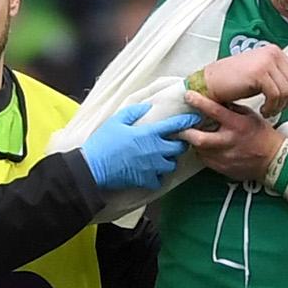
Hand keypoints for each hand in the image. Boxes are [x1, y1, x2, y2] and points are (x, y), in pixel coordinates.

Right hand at [80, 105, 200, 191]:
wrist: (93, 167)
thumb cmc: (103, 142)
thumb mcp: (116, 121)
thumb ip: (134, 112)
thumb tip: (147, 107)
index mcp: (149, 133)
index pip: (175, 125)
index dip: (187, 121)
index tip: (194, 119)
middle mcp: (155, 150)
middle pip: (180, 148)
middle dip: (180, 143)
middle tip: (174, 141)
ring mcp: (152, 167)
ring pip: (171, 164)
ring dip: (169, 160)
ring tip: (162, 158)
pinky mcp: (146, 180)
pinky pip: (160, 180)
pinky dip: (157, 177)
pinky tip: (152, 173)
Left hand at [179, 91, 284, 185]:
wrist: (273, 160)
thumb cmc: (262, 137)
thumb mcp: (250, 116)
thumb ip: (232, 109)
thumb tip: (216, 100)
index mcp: (237, 125)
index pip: (215, 111)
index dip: (199, 102)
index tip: (188, 95)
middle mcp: (229, 141)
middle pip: (199, 139)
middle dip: (186, 132)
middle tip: (180, 126)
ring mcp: (225, 157)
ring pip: (199, 151)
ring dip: (194, 142)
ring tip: (195, 136)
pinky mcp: (222, 168)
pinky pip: (205, 161)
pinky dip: (202, 153)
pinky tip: (206, 148)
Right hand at [204, 44, 287, 116]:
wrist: (210, 83)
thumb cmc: (233, 82)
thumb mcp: (263, 81)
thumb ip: (283, 81)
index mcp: (274, 52)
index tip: (279, 102)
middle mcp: (272, 53)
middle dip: (286, 101)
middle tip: (273, 109)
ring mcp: (266, 61)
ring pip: (287, 90)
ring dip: (278, 106)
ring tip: (267, 110)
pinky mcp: (260, 72)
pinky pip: (276, 94)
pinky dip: (271, 106)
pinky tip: (262, 109)